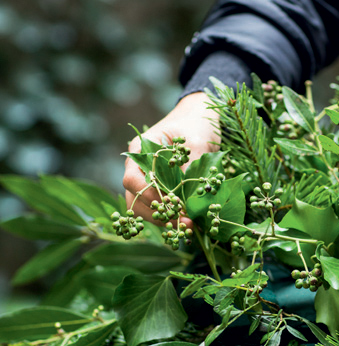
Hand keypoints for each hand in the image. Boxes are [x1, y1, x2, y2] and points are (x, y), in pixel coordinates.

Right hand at [123, 92, 219, 219]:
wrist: (200, 120)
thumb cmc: (196, 125)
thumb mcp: (198, 142)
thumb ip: (192, 167)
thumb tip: (191, 197)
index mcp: (140, 150)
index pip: (132, 179)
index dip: (149, 196)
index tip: (172, 206)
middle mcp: (137, 167)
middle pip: (134, 199)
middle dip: (158, 214)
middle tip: (185, 223)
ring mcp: (146, 179)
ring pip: (143, 208)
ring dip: (163, 220)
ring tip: (188, 225)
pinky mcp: (158, 189)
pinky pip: (156, 209)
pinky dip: (169, 218)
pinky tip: (187, 222)